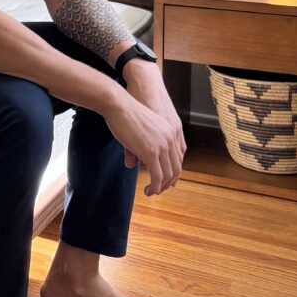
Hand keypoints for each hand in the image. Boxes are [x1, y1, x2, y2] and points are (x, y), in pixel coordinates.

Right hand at [102, 79, 184, 196]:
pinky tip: (149, 191)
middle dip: (168, 182)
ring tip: (151, 192)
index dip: (173, 172)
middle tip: (158, 189)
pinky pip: (157, 176)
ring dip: (161, 187)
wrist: (119, 104)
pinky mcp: (151, 152)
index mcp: (171, 131)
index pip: (178, 158)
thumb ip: (136, 149)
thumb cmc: (124, 113)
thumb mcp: (137, 131)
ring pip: (168, 175)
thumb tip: (130, 164)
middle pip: (176, 168)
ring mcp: (162, 146)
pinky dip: (155, 187)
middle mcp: (171, 139)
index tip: (167, 182)